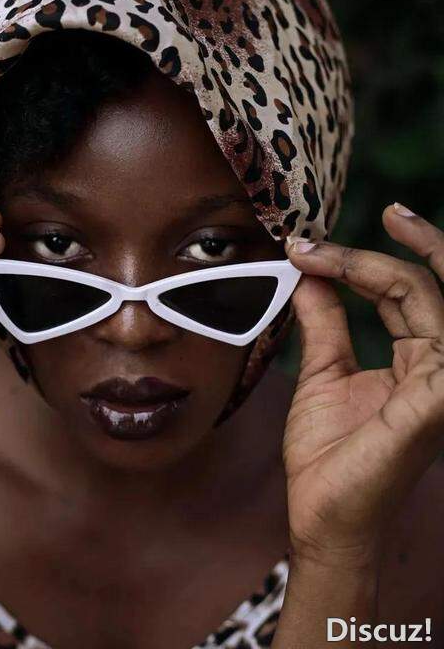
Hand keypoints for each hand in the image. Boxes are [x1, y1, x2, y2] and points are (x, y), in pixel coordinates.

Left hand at [282, 203, 443, 566]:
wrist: (323, 514)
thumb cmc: (330, 454)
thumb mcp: (324, 372)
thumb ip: (325, 322)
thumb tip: (310, 275)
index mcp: (419, 360)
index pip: (407, 292)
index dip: (363, 262)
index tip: (308, 247)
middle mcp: (439, 366)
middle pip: (425, 286)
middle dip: (387, 249)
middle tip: (347, 226)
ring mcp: (442, 383)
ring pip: (431, 298)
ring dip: (376, 267)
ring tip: (324, 252)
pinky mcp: (436, 399)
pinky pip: (438, 336)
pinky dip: (395, 293)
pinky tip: (345, 276)